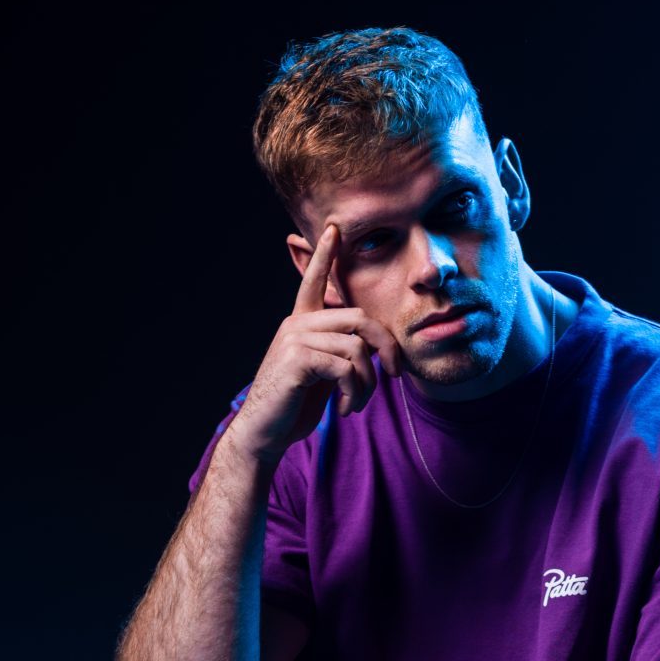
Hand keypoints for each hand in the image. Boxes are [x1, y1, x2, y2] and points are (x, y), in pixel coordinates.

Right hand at [224, 225, 401, 467]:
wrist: (264, 432)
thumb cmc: (294, 404)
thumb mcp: (322, 373)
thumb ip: (341, 352)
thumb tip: (374, 347)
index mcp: (301, 323)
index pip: (313, 281)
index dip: (324, 255)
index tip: (333, 228)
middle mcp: (296, 324)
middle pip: (359, 318)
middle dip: (387, 347)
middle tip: (394, 374)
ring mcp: (295, 339)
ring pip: (357, 348)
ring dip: (368, 382)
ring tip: (358, 402)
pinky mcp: (298, 359)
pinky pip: (346, 368)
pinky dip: (355, 393)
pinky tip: (346, 408)